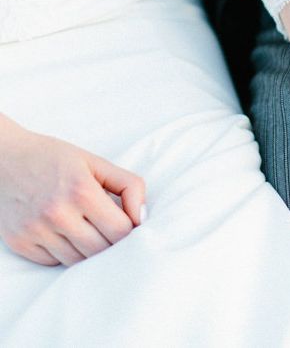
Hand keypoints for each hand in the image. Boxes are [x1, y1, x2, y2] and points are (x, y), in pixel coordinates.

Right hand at [0, 114, 145, 265]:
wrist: (4, 159)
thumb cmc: (56, 159)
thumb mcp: (97, 163)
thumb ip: (129, 186)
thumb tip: (142, 218)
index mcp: (81, 191)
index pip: (120, 231)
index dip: (131, 230)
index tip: (130, 224)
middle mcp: (57, 214)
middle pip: (101, 250)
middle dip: (112, 243)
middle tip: (111, 229)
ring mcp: (35, 231)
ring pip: (78, 261)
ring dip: (90, 250)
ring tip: (89, 230)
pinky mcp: (19, 243)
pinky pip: (55, 262)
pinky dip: (66, 253)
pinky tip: (66, 233)